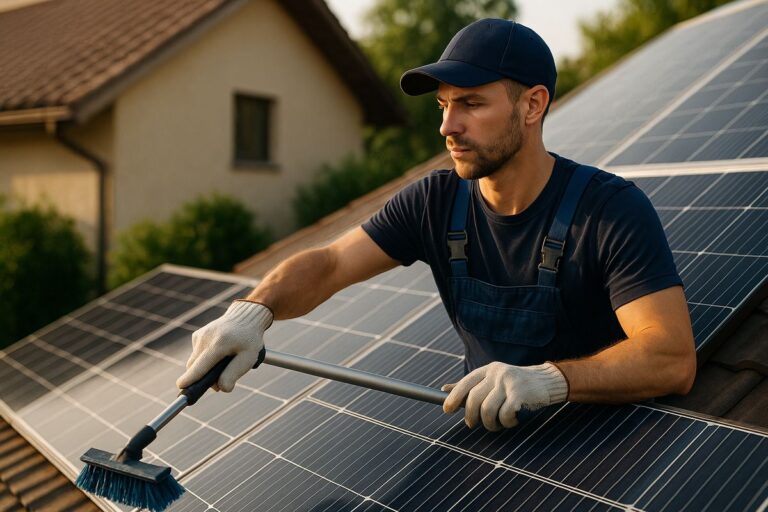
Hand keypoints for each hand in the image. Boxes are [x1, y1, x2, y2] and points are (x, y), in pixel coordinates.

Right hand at [176, 301, 272, 391]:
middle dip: (202, 378)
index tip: (181, 386)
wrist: (245, 317)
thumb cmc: (249, 339)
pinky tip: (218, 353)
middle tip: (220, 382)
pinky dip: (204, 358)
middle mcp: (205, 338)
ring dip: (204, 368)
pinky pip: (197, 353)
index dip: (190, 379)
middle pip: (194, 367)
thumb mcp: (248, 357)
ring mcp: (200, 335)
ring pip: (194, 361)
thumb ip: (234, 373)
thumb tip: (221, 388)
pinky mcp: (197, 334)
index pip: (200, 365)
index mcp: (218, 344)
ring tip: (223, 365)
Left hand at [442, 362, 567, 430]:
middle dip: (471, 416)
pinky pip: (504, 415)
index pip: (466, 383)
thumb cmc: (516, 384)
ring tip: (497, 424)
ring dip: (490, 423)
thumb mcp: (493, 380)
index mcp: (488, 370)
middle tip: (472, 424)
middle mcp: (497, 374)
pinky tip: (512, 420)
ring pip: (487, 410)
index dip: (454, 397)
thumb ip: (471, 385)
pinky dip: (507, 423)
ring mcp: (509, 383)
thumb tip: (444, 389)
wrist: (548, 381)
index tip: (446, 410)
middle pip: (474, 399)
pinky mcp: (520, 394)